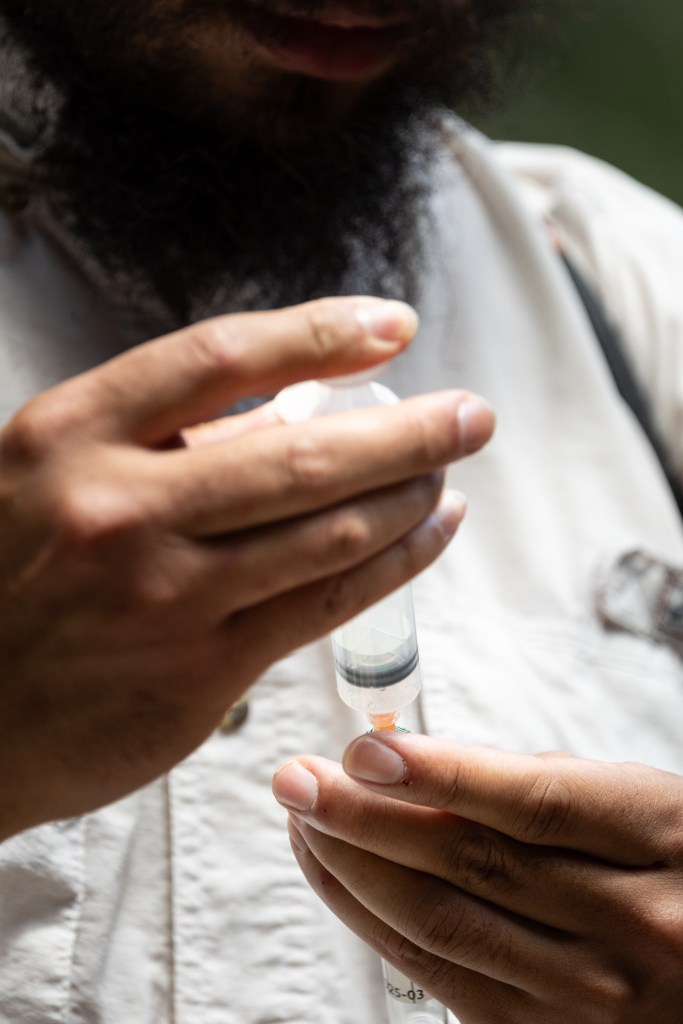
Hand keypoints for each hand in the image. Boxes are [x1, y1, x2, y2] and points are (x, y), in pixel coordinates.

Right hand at [0, 297, 493, 839]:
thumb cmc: (11, 578)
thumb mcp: (51, 473)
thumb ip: (165, 435)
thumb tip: (294, 404)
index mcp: (71, 434)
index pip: (222, 359)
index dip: (321, 334)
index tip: (394, 326)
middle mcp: (120, 508)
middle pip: (302, 453)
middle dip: (409, 428)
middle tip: (472, 414)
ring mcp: (165, 596)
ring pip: (327, 531)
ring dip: (411, 493)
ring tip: (450, 470)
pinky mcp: (201, 672)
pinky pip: (324, 603)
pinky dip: (394, 564)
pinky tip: (430, 534)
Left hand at [273, 733, 682, 1022]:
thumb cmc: (674, 862)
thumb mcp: (642, 801)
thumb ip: (541, 786)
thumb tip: (417, 766)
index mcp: (659, 838)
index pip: (533, 805)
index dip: (442, 775)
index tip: (363, 749)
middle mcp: (629, 925)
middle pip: (472, 868)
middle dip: (365, 819)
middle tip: (298, 779)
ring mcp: (592, 998)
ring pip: (444, 928)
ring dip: (354, 869)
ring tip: (305, 819)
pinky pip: (443, 979)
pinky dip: (377, 923)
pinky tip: (340, 876)